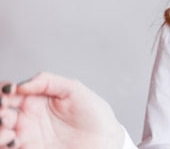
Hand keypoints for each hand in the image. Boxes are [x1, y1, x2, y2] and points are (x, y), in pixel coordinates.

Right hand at [0, 72, 123, 148]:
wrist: (106, 139)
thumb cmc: (93, 113)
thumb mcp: (74, 89)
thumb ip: (47, 81)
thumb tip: (21, 84)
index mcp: (35, 100)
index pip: (8, 93)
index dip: (3, 91)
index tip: (9, 91)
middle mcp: (27, 119)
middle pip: (0, 114)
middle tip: (6, 113)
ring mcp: (27, 137)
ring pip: (1, 134)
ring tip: (8, 130)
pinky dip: (4, 145)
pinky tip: (13, 140)